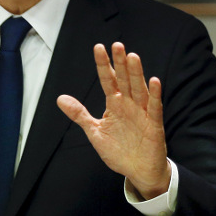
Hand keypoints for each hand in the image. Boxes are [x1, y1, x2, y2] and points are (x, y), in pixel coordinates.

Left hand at [56, 43, 169, 199]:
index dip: (103, 65)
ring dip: (136, 74)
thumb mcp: (94, 131)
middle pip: (124, 80)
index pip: (108, 80)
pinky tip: (154, 81)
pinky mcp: (154, 125)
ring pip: (139, 90)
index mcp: (114, 104)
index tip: (98, 47)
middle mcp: (129, 105)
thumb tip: (60, 98)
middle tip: (117, 45)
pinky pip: (154, 108)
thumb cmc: (118, 150)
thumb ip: (79, 114)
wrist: (137, 170)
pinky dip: (155, 95)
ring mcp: (142, 113)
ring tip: (132, 57)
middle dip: (120, 63)